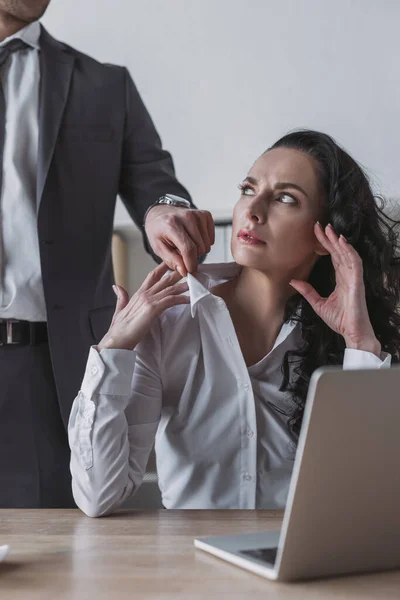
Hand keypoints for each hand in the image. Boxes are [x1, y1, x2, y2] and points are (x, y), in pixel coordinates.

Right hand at [98, 263, 188, 350]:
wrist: (117, 339)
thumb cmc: (120, 328)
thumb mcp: (120, 309)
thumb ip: (121, 296)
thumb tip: (117, 286)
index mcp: (138, 294)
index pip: (152, 276)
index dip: (163, 268)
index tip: (173, 263)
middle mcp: (144, 294)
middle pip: (164, 279)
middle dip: (178, 273)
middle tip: (190, 269)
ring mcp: (149, 300)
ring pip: (170, 289)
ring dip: (184, 285)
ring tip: (195, 282)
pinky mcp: (153, 308)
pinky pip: (171, 300)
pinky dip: (182, 299)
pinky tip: (190, 299)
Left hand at [144, 205, 214, 275]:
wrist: (160, 213)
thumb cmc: (159, 230)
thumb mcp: (158, 248)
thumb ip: (171, 260)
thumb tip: (184, 271)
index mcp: (171, 225)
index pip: (188, 248)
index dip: (191, 263)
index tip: (189, 271)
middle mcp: (186, 217)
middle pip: (200, 248)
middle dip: (192, 256)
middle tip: (181, 251)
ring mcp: (197, 214)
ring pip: (207, 244)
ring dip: (198, 249)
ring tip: (186, 243)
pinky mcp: (205, 215)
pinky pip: (211, 238)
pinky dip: (204, 242)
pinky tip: (194, 238)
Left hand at [289, 222, 380, 356]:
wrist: (351, 333)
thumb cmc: (340, 320)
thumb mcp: (318, 303)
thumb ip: (307, 291)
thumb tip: (294, 280)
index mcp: (341, 278)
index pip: (332, 256)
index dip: (324, 244)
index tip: (315, 232)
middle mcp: (348, 275)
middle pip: (338, 252)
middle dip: (329, 238)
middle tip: (320, 225)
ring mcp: (354, 278)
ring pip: (347, 254)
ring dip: (338, 241)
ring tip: (330, 229)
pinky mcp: (357, 282)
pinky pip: (355, 263)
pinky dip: (349, 252)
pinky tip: (342, 242)